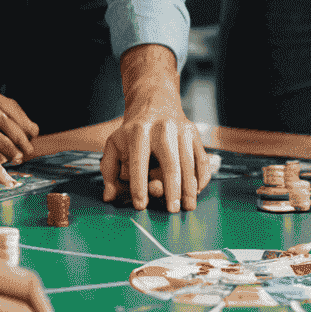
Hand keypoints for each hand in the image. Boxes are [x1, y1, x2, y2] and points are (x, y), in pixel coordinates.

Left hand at [101, 45, 207, 213]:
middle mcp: (162, 129)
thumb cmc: (132, 131)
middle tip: (172, 211)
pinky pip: (202, 158)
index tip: (141, 206)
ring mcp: (181, 130)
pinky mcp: (194, 133)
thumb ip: (109, 170)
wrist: (154, 100)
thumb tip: (108, 197)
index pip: (139, 162)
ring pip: (189, 163)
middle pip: (170, 163)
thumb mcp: (115, 144)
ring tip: (188, 207)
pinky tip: (198, 190)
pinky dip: (202, 176)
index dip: (139, 185)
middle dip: (172, 189)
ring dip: (190, 188)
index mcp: (139, 132)